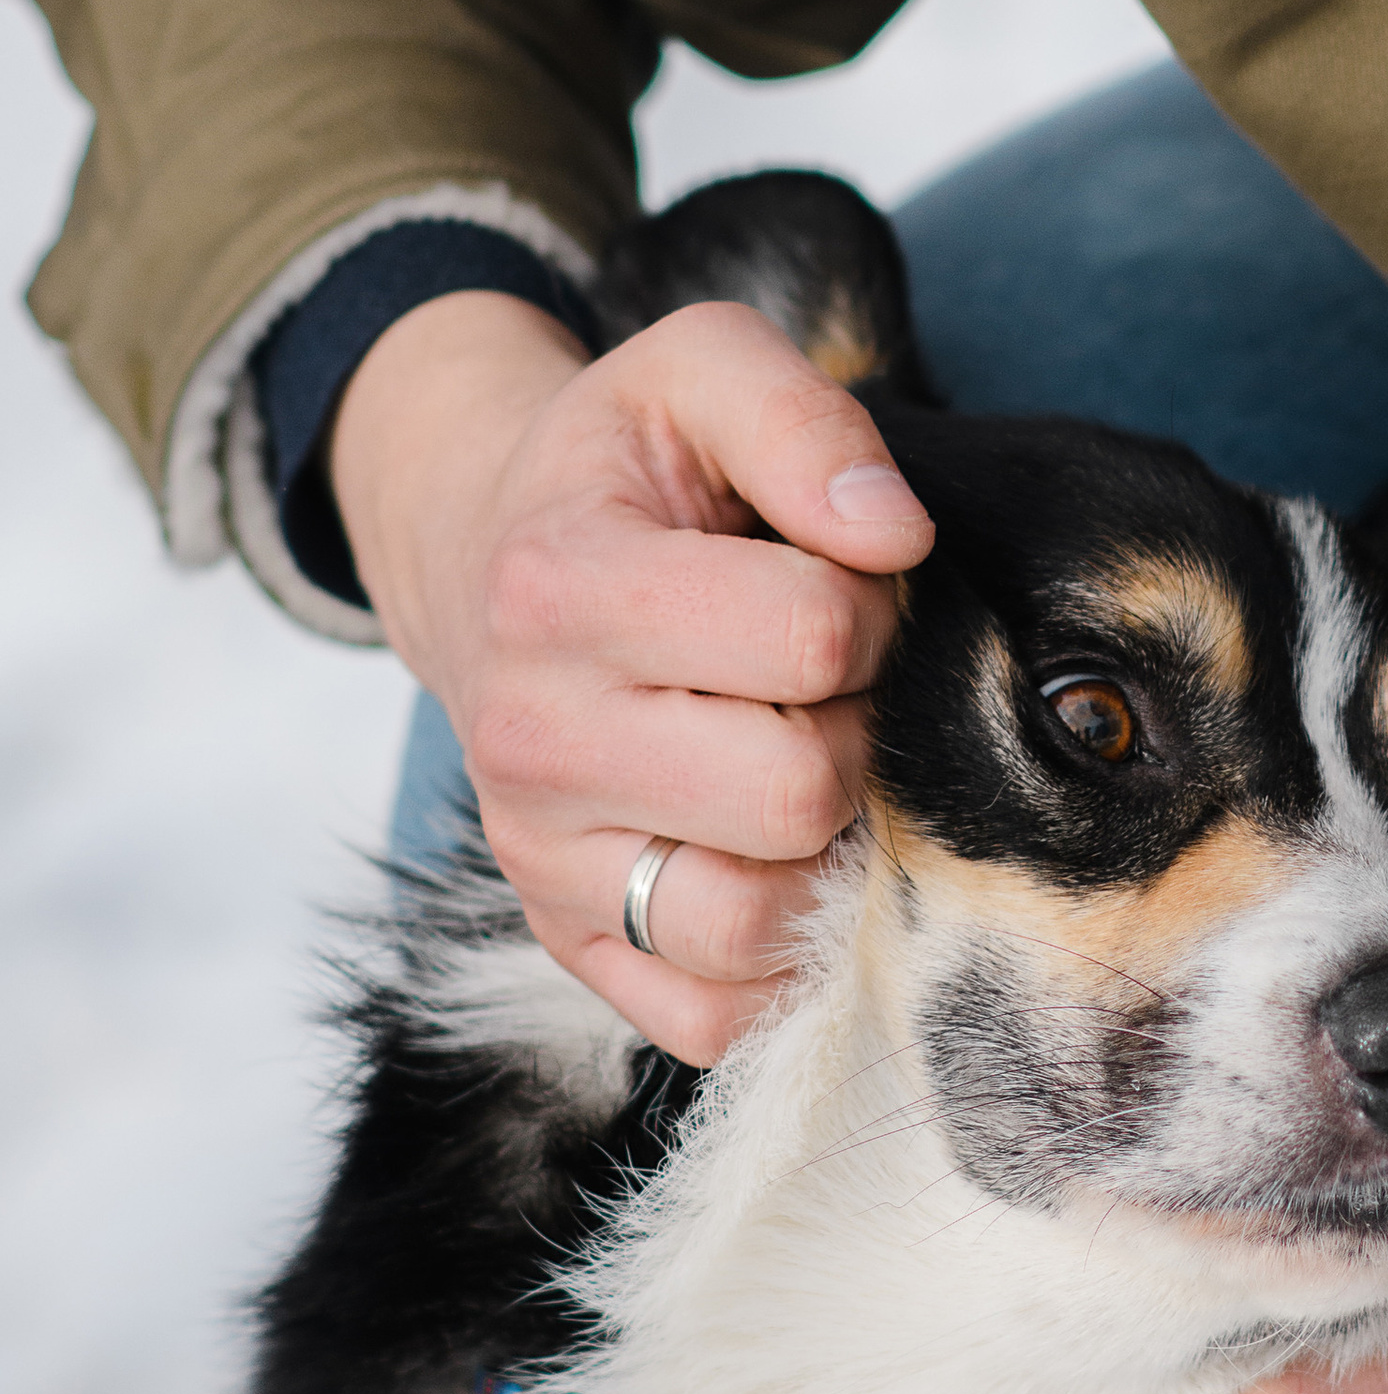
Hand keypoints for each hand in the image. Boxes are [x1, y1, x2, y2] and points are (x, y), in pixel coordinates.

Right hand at [332, 290, 934, 1061]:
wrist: (487, 564)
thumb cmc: (625, 478)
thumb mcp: (696, 375)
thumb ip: (802, 416)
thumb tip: (894, 534)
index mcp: (558, 587)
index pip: (809, 636)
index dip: (867, 607)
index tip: (836, 590)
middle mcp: (531, 741)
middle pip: (798, 791)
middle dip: (852, 731)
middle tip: (822, 689)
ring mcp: (545, 863)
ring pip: (763, 922)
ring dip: (825, 850)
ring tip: (799, 768)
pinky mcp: (575, 948)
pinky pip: (720, 1018)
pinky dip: (782, 957)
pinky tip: (779, 859)